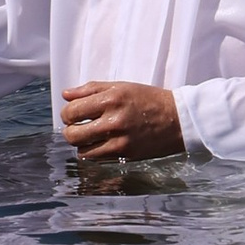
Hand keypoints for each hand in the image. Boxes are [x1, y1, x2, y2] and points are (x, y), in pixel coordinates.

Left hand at [60, 78, 184, 162]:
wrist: (178, 119)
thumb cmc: (149, 100)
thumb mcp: (121, 86)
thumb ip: (90, 89)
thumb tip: (66, 95)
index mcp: (111, 98)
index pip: (72, 111)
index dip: (67, 114)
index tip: (72, 114)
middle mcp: (113, 120)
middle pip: (72, 133)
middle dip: (70, 130)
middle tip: (77, 126)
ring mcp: (119, 140)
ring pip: (81, 149)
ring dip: (81, 143)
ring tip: (90, 136)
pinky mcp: (125, 154)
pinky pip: (96, 158)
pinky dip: (93, 152)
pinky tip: (101, 143)